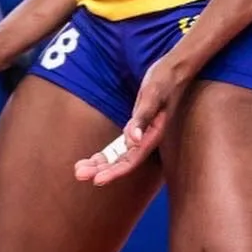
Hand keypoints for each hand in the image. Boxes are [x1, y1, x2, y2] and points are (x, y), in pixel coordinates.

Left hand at [73, 51, 188, 185]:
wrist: (173, 71)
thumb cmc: (163, 81)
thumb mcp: (152, 95)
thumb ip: (143, 118)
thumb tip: (133, 141)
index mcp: (153, 135)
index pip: (131, 160)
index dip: (114, 171)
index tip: (96, 180)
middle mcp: (147, 139)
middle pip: (123, 162)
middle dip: (101, 170)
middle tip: (78, 175)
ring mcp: (141, 135)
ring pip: (119, 156)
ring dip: (100, 164)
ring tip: (78, 171)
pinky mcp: (136, 127)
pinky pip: (119, 147)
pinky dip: (107, 154)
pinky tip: (93, 160)